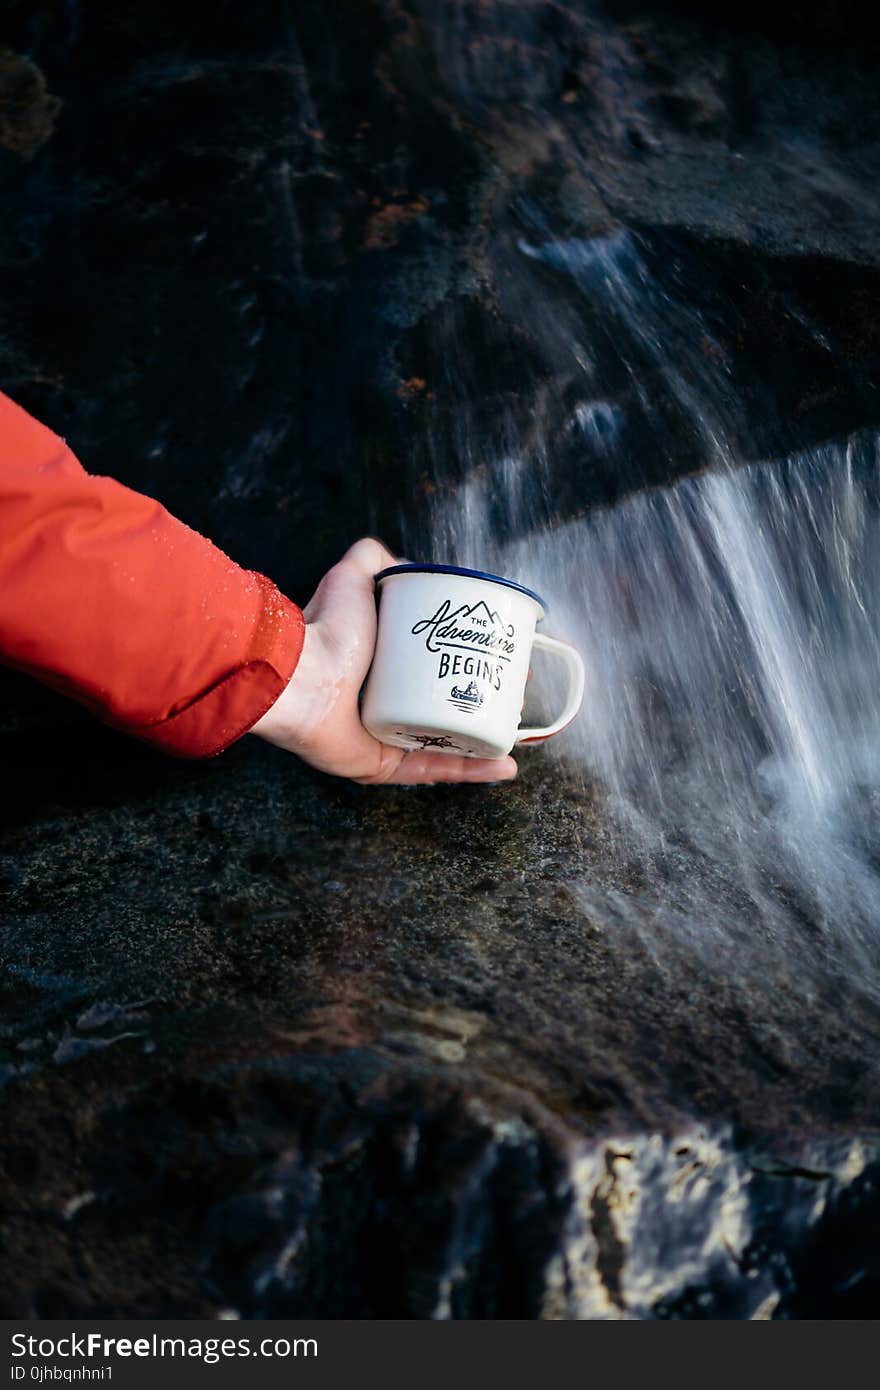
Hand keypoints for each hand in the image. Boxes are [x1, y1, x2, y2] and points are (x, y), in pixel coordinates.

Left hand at [250, 538, 517, 784]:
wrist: (299, 675)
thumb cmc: (326, 629)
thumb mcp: (353, 579)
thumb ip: (373, 559)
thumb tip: (398, 559)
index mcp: (380, 668)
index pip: (434, 667)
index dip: (471, 661)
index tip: (502, 653)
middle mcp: (382, 705)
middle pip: (446, 707)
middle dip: (486, 702)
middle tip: (515, 691)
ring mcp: (383, 739)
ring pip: (447, 743)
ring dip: (486, 739)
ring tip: (515, 727)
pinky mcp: (383, 766)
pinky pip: (434, 771)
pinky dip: (473, 770)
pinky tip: (505, 764)